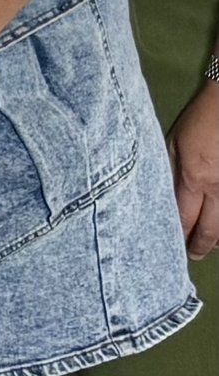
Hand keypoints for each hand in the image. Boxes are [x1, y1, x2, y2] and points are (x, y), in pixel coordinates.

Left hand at [173, 79, 218, 260]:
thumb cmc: (201, 119)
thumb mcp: (174, 141)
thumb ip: (171, 170)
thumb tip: (164, 195)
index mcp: (195, 177)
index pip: (184, 217)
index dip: (178, 235)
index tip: (173, 245)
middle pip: (211, 230)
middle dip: (200, 246)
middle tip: (193, 256)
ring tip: (211, 246)